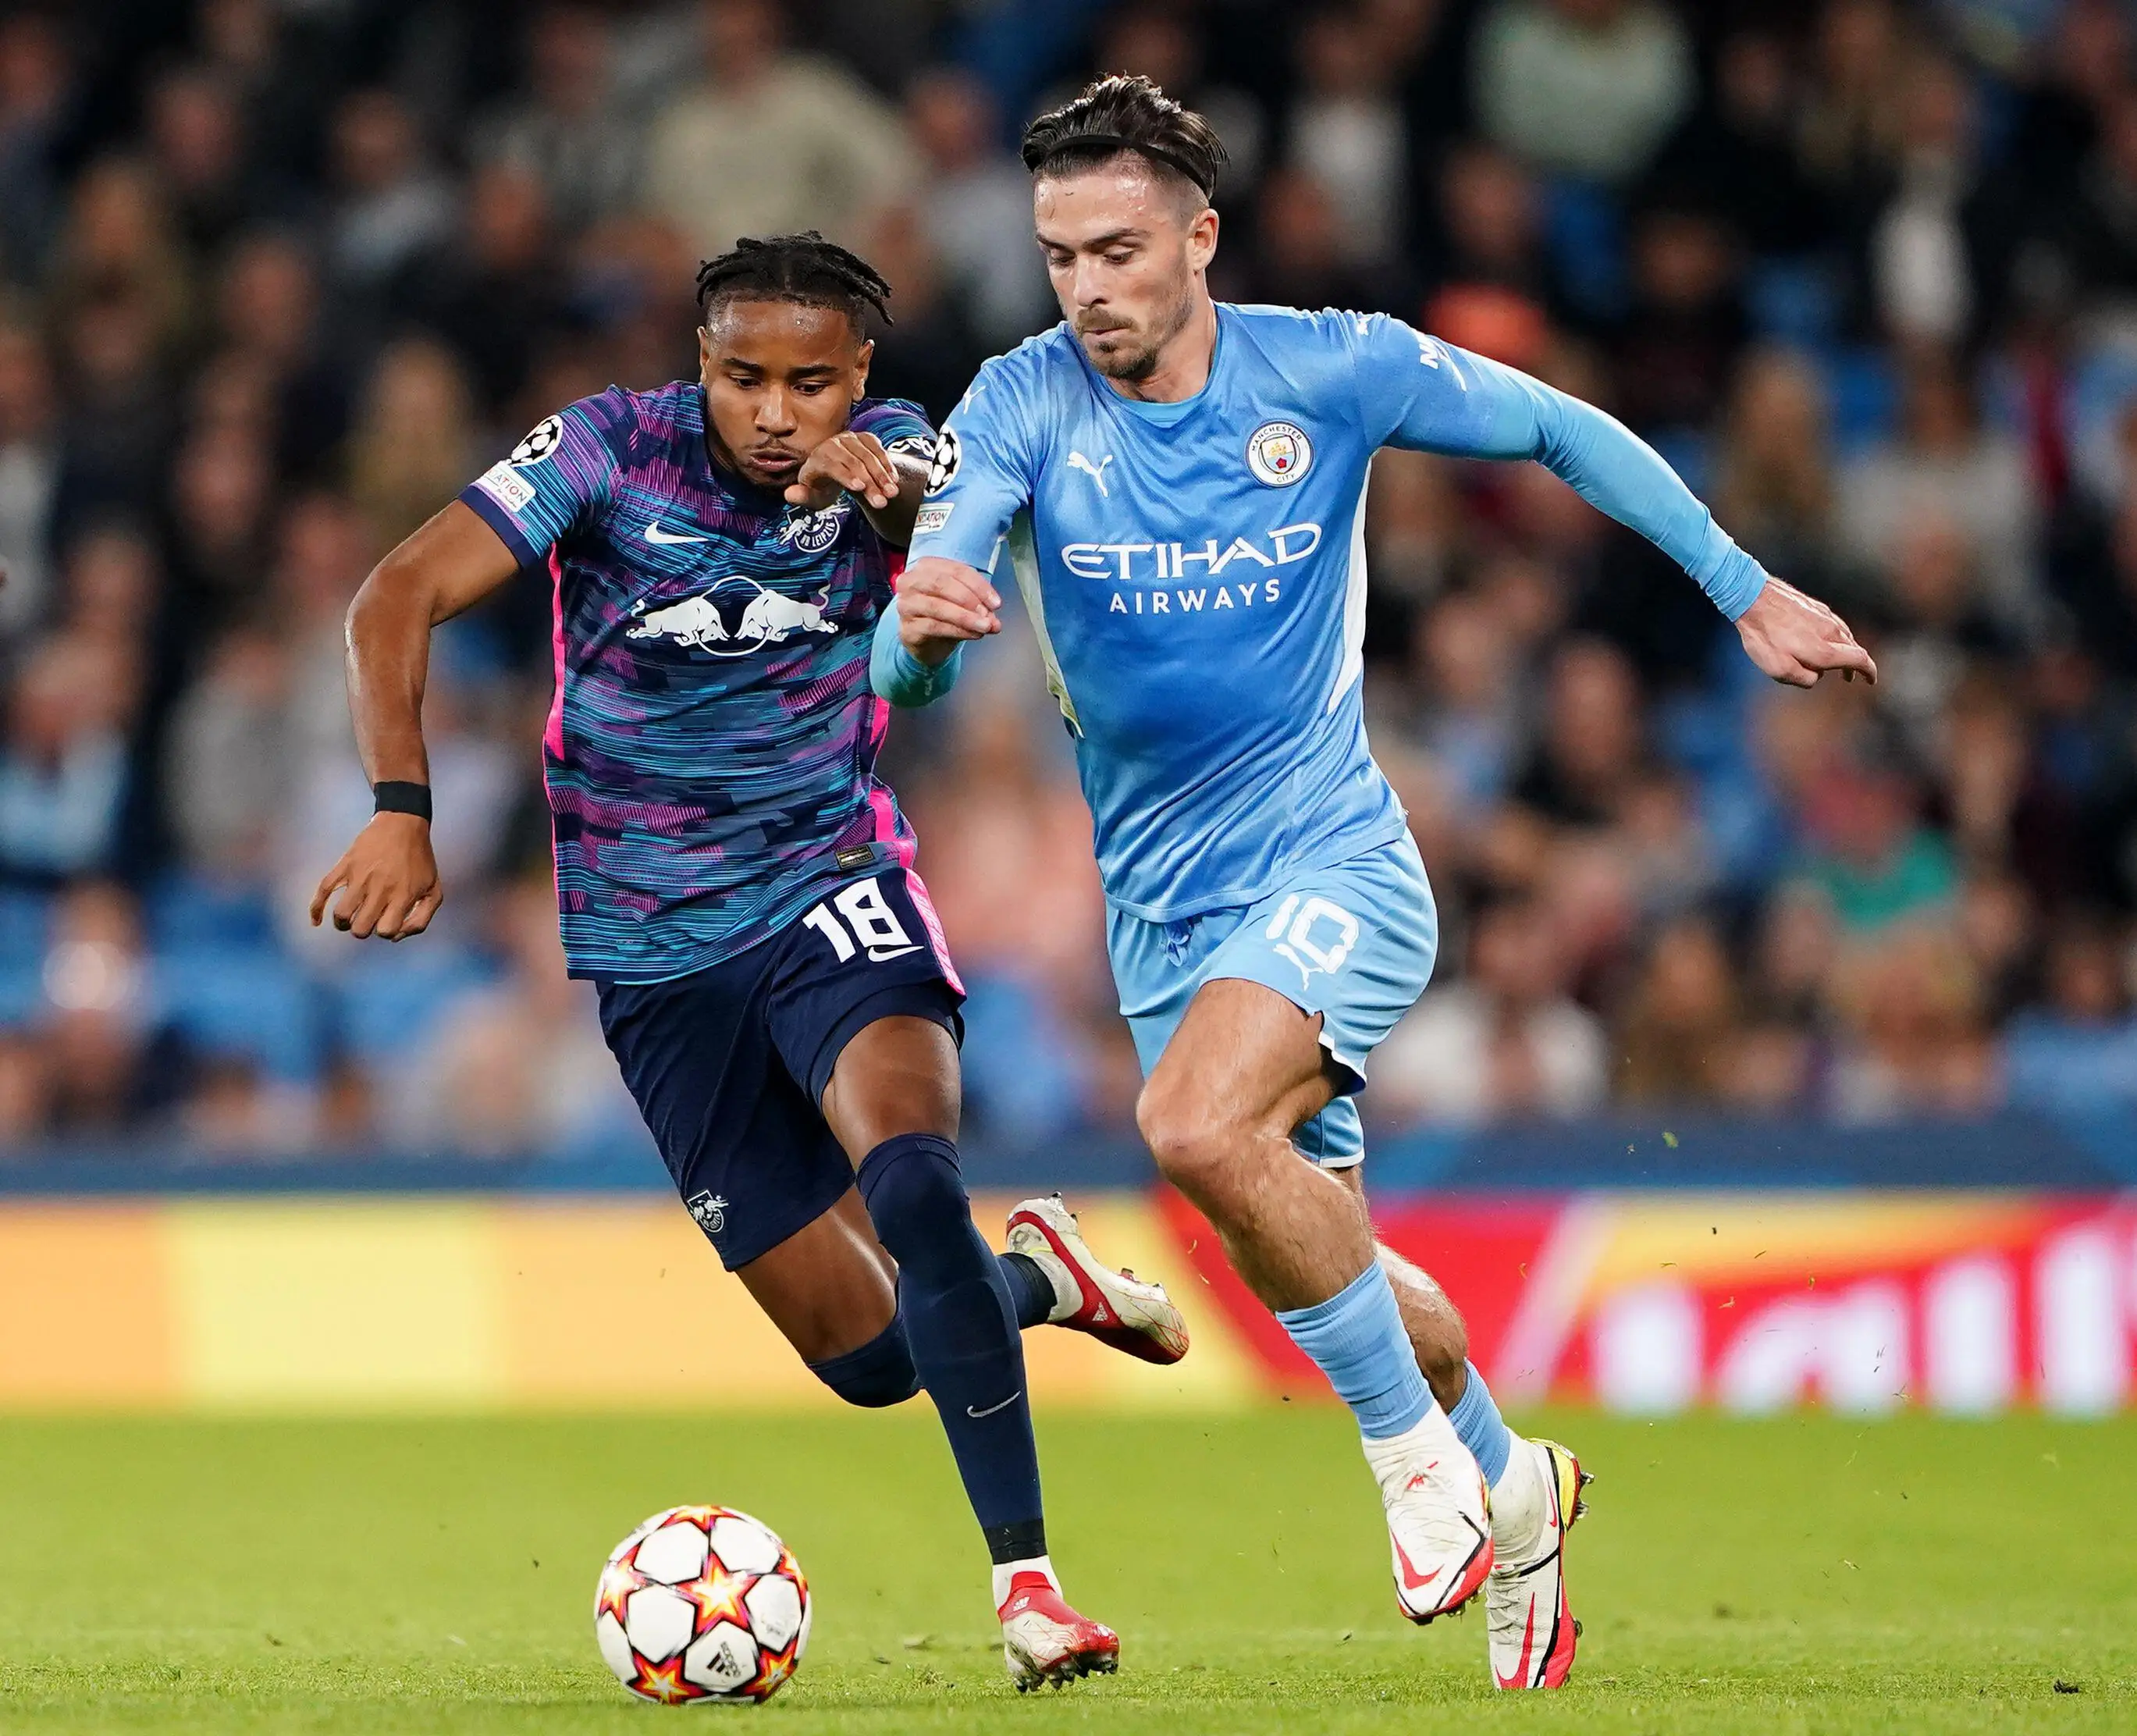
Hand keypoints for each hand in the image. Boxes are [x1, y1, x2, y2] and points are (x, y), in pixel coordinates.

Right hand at [308, 813, 442, 940]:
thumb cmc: (420, 860)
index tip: (387, 922)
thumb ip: (421, 920)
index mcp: (403, 896)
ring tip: (350, 917)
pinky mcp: (345, 866)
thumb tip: (396, 937)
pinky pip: (323, 890)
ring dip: (343, 922)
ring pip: (341, 914)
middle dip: (363, 930)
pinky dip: (315, 909)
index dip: (386, 932)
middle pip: (361, 928)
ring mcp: (360, 877)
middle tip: (367, 920)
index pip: (386, 931)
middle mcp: (380, 889)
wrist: (404, 824)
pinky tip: (316, 921)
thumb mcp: (434, 890)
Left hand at [785, 431, 900, 511]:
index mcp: (817, 458)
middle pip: (854, 462)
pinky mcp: (865, 438)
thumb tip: (789, 494)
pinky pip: (878, 449)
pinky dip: (887, 464)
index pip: (832, 465)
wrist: (838, 472)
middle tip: (882, 501)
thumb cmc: (823, 488)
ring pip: (869, 456)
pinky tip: (894, 480)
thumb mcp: (812, 497)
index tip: (860, 488)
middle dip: (870, 483)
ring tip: (892, 493)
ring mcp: (850, 439)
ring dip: (882, 476)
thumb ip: (803, 497)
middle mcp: (833, 444)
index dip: (846, 475)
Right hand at [896, 556, 1000, 666]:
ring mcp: (906, 605)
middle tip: (988, 615)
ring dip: (966, 618)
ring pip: (938, 607)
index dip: (979, 586)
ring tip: (984, 626)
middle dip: (970, 599)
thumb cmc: (944, 615)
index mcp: (927, 567)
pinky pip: (934, 627)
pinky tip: (972, 634)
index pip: (956, 570)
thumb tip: (994, 619)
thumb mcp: (963, 603)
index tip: (996, 603)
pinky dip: (957, 631)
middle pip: (943, 584)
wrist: (926, 642)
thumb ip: (979, 606)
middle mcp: (911, 582)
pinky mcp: (907, 628)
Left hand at [1735, 576, 1876, 688]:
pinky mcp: (1814, 606)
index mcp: (1825, 649)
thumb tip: (1817, 676)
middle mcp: (1831, 630)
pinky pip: (1832, 625)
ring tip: (1836, 662)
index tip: (1871, 681)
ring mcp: (1824, 615)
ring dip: (1844, 651)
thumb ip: (1805, 678)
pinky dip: (1834, 637)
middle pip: (1853, 649)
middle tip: (1849, 678)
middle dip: (1855, 665)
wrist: (1752, 597)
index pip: (1859, 660)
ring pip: (1844, 635)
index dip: (1869, 672)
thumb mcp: (1780, 670)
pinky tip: (1823, 639)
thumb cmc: (1764, 636)